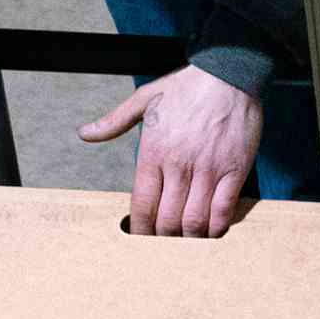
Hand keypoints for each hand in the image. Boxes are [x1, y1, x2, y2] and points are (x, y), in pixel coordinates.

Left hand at [81, 64, 261, 235]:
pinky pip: (223, 211)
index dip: (140, 229)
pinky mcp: (234, 170)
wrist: (228, 72)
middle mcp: (179, 164)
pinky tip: (211, 230)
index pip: (142, 204)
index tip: (140, 239)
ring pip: (194, 220)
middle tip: (164, 245)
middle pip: (167, 220)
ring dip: (189, 238)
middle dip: (163, 239)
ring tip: (186, 242)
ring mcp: (209, 169)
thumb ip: (113, 122)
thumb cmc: (187, 86)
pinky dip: (216, 228)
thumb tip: (85, 134)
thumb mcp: (144, 99)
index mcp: (154, 151)